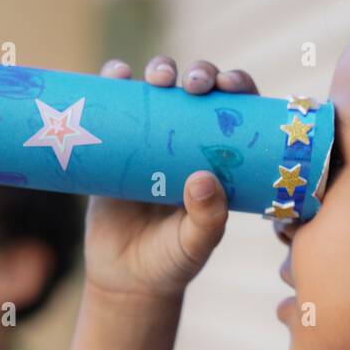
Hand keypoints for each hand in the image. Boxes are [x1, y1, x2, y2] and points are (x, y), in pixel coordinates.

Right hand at [84, 56, 258, 299]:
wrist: (125, 279)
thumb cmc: (171, 262)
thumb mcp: (195, 245)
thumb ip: (207, 219)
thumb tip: (204, 179)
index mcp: (218, 158)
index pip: (235, 112)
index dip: (237, 88)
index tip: (230, 85)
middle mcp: (186, 141)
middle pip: (197, 92)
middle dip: (200, 74)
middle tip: (195, 84)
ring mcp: (149, 140)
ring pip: (157, 90)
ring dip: (159, 69)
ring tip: (158, 77)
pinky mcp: (113, 146)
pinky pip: (113, 108)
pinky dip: (114, 83)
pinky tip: (116, 74)